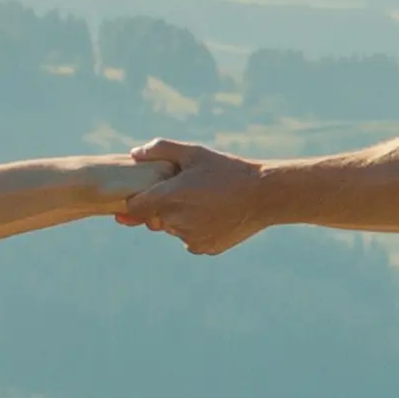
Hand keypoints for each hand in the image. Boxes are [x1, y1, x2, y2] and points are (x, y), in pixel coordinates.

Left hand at [116, 137, 275, 256]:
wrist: (263, 195)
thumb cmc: (228, 170)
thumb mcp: (195, 152)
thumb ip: (160, 149)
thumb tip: (134, 153)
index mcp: (168, 197)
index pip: (134, 206)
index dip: (137, 199)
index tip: (147, 193)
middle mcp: (175, 221)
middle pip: (153, 219)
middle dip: (161, 208)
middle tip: (187, 193)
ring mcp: (189, 238)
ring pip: (172, 229)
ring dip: (180, 219)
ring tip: (205, 202)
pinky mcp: (203, 248)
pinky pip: (189, 240)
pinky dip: (196, 230)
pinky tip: (214, 215)